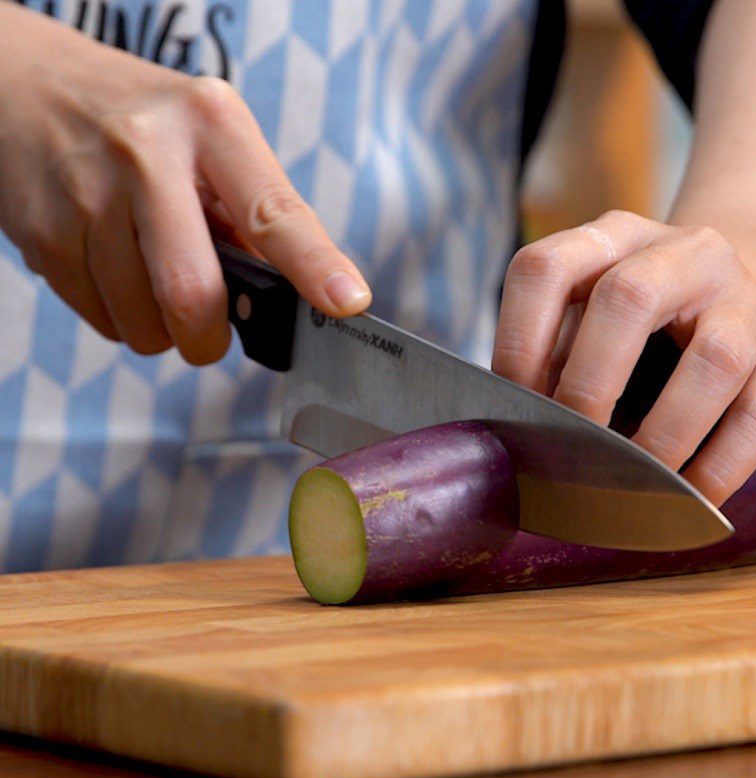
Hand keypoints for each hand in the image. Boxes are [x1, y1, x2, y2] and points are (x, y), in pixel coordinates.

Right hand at [0, 4, 370, 364]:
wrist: (20, 83)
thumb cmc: (138, 122)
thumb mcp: (207, 138)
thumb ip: (249, 211)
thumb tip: (288, 291)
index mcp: (211, 126)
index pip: (273, 211)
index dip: (313, 265)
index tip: (346, 302)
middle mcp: (147, 154)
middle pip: (193, 293)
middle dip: (208, 338)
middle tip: (208, 334)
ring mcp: (87, 195)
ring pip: (143, 324)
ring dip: (160, 329)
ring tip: (150, 278)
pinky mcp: (41, 233)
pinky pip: (101, 320)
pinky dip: (120, 317)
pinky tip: (112, 269)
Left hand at [492, 209, 755, 505]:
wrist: (750, 288)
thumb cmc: (647, 316)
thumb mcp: (594, 308)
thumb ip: (556, 349)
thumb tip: (517, 425)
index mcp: (614, 237)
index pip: (545, 268)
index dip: (517, 340)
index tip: (514, 404)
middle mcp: (685, 253)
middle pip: (626, 297)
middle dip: (586, 383)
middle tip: (568, 443)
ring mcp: (746, 300)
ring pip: (713, 359)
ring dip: (662, 433)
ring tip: (629, 479)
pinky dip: (719, 465)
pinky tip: (684, 496)